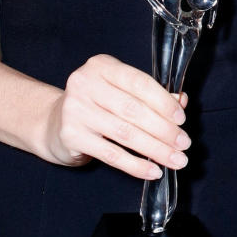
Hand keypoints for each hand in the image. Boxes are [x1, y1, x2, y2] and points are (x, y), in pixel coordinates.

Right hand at [44, 53, 189, 179]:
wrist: (53, 123)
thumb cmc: (95, 104)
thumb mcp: (120, 91)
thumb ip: (150, 95)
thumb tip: (181, 101)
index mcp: (101, 66)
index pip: (139, 83)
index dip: (163, 102)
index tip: (181, 119)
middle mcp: (85, 84)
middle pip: (134, 110)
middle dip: (164, 130)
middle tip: (183, 144)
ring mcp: (76, 110)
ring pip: (125, 134)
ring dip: (155, 149)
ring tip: (175, 160)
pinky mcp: (72, 136)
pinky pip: (112, 154)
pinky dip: (136, 165)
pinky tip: (153, 171)